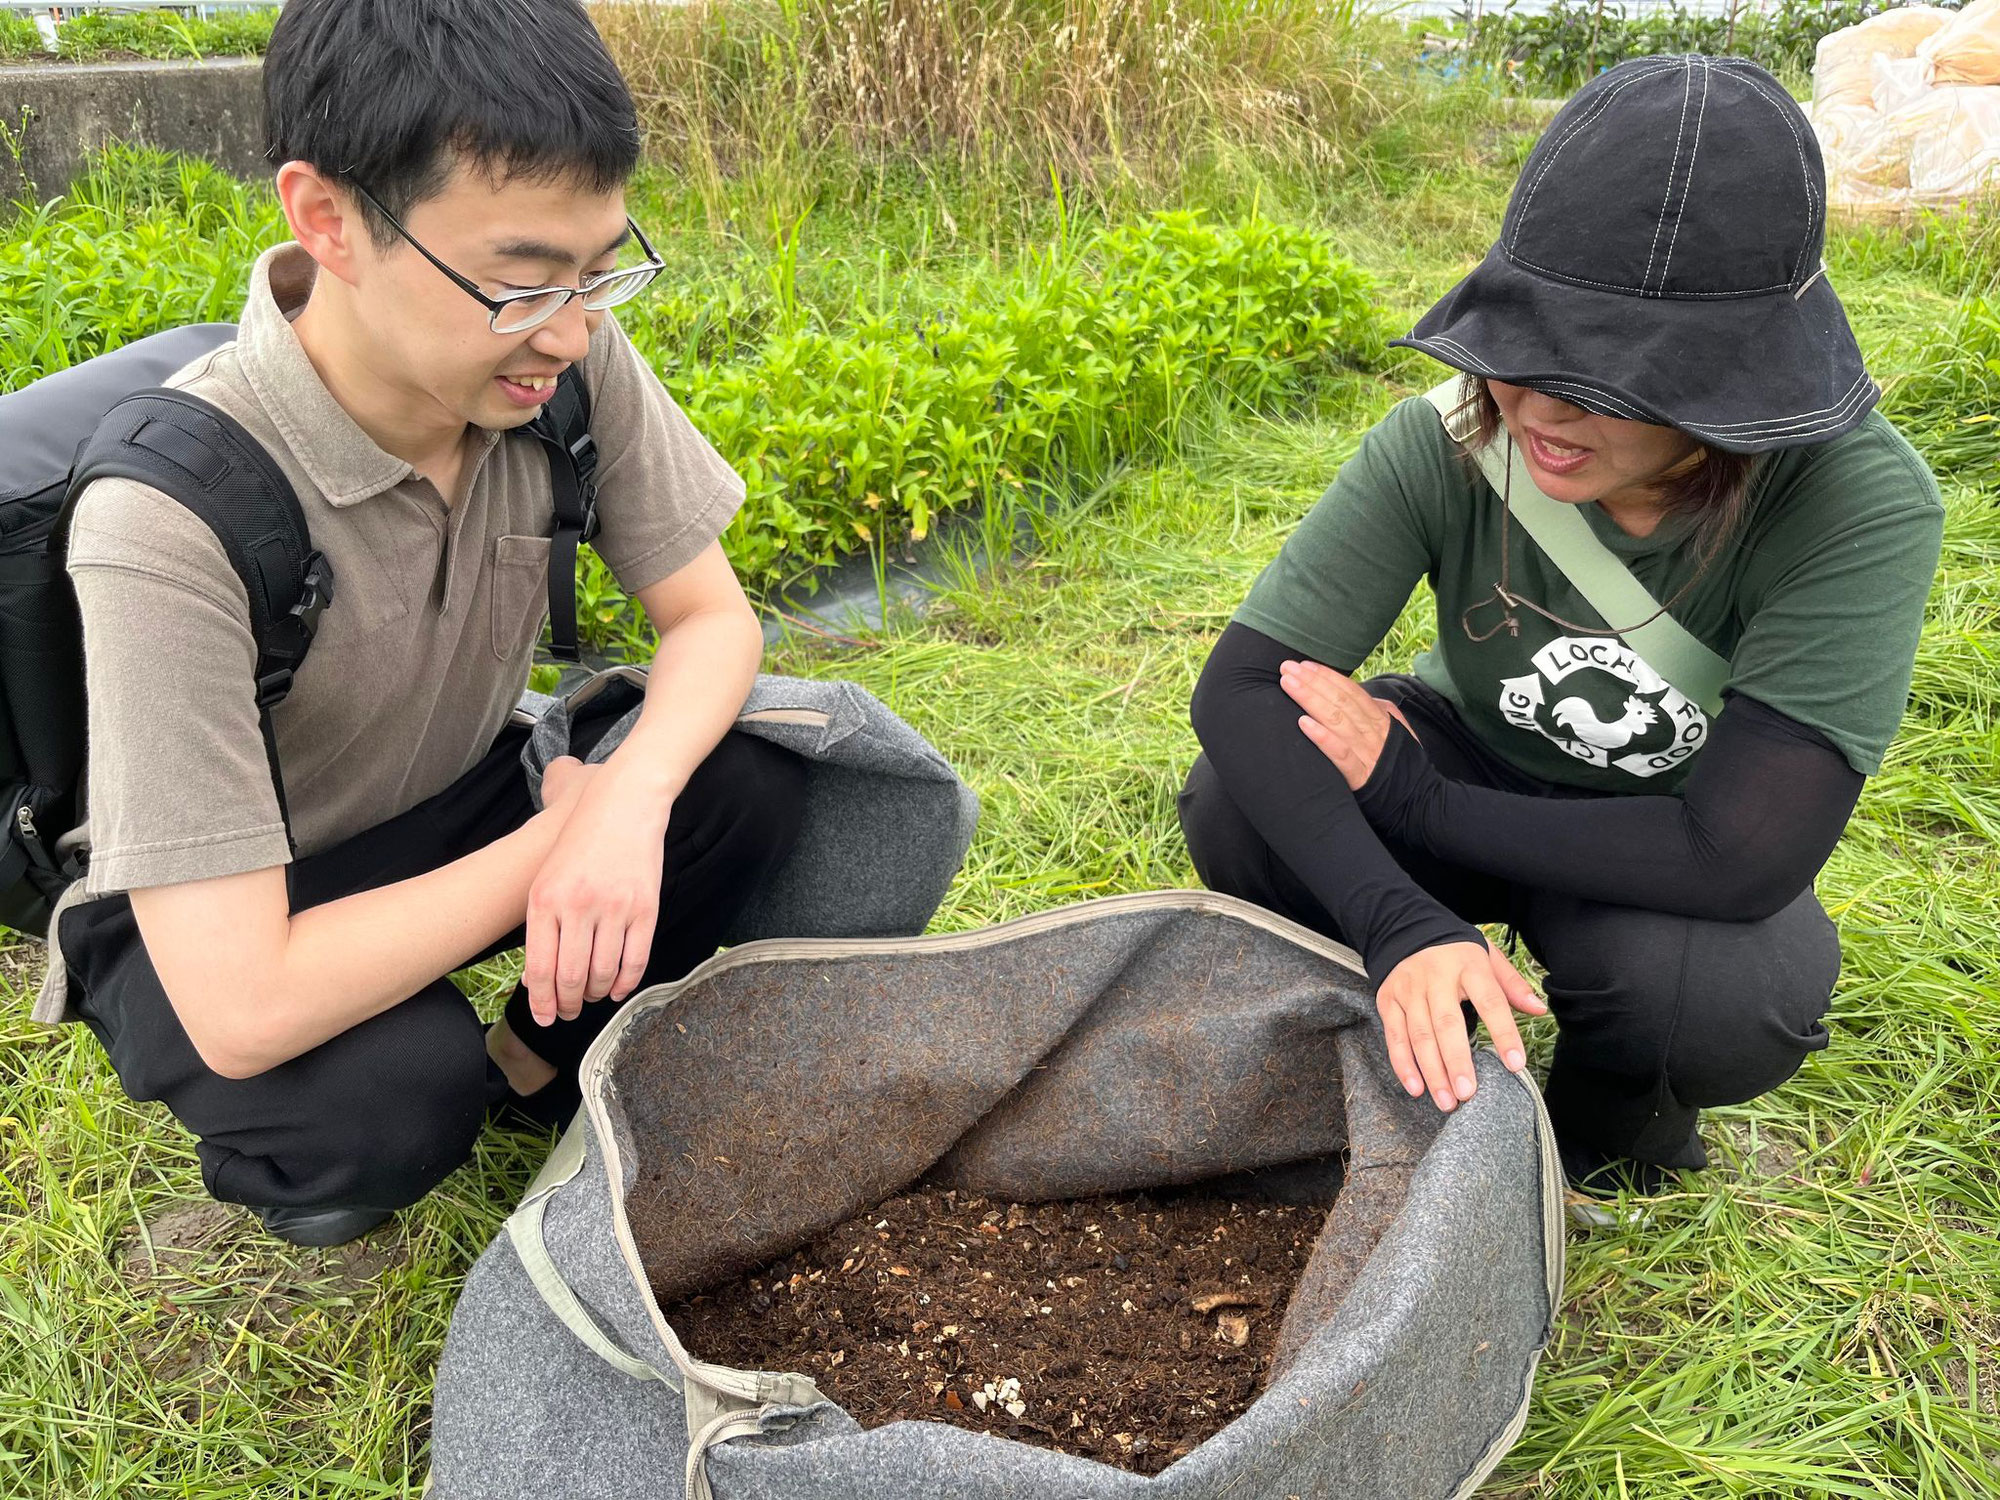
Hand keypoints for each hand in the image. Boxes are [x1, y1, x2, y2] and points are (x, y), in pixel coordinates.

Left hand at [523, 760, 667, 1027]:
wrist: (624, 804)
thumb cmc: (580, 841)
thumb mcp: (546, 876)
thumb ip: (540, 925)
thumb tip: (536, 978)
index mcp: (545, 900)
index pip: (540, 967)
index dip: (541, 1001)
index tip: (544, 1017)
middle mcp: (577, 906)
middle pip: (571, 977)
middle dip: (568, 1005)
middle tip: (569, 1013)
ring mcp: (614, 908)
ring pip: (603, 974)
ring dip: (596, 994)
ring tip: (592, 996)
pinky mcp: (645, 908)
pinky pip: (635, 960)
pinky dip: (626, 983)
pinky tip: (618, 988)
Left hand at [1278, 659, 1416, 790]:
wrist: (1420, 800)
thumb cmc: (1404, 765)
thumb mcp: (1398, 731)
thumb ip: (1383, 712)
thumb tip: (1368, 696)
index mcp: (1381, 720)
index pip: (1351, 692)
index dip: (1327, 676)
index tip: (1305, 665)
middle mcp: (1373, 732)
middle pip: (1340, 700)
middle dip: (1313, 681)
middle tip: (1288, 667)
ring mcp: (1366, 753)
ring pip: (1336, 720)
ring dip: (1310, 699)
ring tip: (1289, 685)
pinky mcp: (1360, 776)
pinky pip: (1340, 754)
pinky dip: (1322, 738)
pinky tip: (1303, 723)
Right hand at [1376, 941, 1546, 1111]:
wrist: (1404, 928)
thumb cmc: (1455, 951)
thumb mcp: (1488, 956)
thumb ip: (1512, 984)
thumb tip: (1539, 1009)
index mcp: (1469, 965)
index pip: (1490, 1001)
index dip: (1503, 1032)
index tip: (1515, 1063)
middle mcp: (1436, 978)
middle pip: (1447, 1023)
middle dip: (1457, 1061)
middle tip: (1468, 1093)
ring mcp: (1408, 990)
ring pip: (1420, 1035)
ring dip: (1433, 1071)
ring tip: (1447, 1101)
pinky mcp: (1388, 1000)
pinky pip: (1395, 1037)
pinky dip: (1404, 1064)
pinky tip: (1416, 1088)